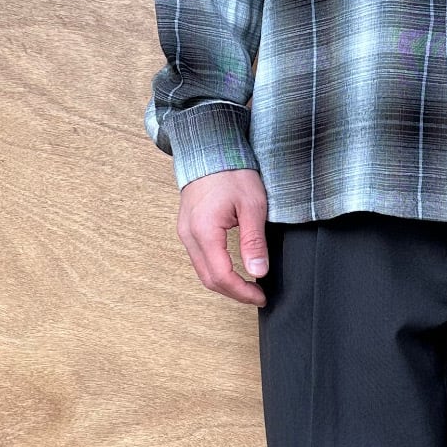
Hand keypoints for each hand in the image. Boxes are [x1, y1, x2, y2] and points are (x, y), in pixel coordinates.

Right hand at [177, 167, 270, 305]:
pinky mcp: (188, 229)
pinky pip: (199, 259)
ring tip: (248, 285)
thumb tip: (258, 272)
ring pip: (202, 271)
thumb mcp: (252, 206)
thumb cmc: (232, 173)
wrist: (210, 150)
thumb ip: (254, 242)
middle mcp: (189, 235)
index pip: (221, 276)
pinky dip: (217, 271)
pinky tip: (234, 270)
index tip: (261, 295)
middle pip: (209, 279)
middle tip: (257, 295)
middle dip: (234, 292)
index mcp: (204, 231)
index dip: (242, 291)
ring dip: (225, 283)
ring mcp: (185, 233)